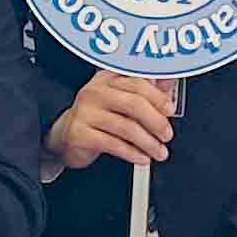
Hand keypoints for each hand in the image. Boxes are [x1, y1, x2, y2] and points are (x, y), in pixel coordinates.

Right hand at [47, 71, 177, 173]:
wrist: (65, 136)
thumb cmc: (97, 117)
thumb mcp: (120, 99)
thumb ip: (145, 91)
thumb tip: (169, 83)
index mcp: (107, 79)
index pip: (138, 82)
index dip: (158, 98)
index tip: (170, 110)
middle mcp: (95, 92)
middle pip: (134, 104)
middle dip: (156, 122)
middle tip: (167, 135)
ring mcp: (85, 112)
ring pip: (126, 127)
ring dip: (148, 143)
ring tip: (158, 151)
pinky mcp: (80, 134)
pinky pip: (113, 144)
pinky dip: (132, 153)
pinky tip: (142, 157)